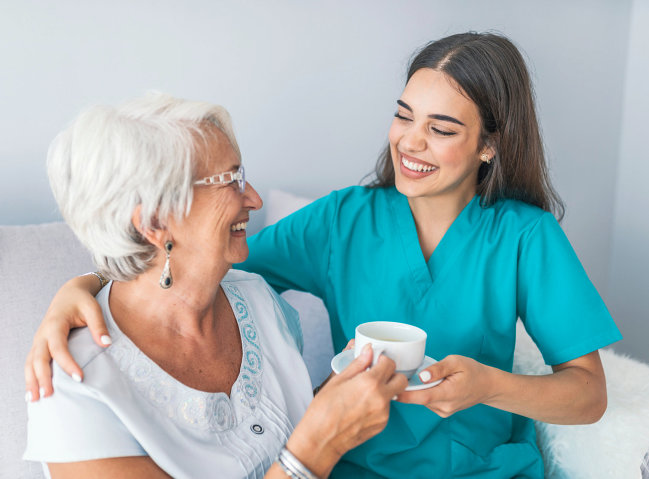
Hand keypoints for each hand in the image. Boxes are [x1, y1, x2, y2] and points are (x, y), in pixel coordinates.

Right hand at [24, 275, 107, 400]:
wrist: (68, 293)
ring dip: (31, 381)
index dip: (68, 364)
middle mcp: (42, 334)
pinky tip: (32, 392)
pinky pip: (31, 363)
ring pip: (30, 363)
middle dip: (42, 378)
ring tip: (35, 400)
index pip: (59, 348)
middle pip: (39, 358)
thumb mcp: (93, 308)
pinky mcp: (39, 345)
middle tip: (49, 395)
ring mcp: (38, 340)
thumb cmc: (82, 301)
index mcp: (55, 324)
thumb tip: (106, 344)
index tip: (80, 378)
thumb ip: (99, 325)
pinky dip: (30, 377)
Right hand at [287, 344, 407, 476]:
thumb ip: (357, 364)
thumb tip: (368, 351)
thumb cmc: (324, 410)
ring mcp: (383, 414)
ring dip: (384, 390)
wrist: (322, 439)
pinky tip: (362, 407)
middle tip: (378, 375)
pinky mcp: (382, 425)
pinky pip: (386, 409)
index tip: (376, 362)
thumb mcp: (337, 380)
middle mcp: (381, 398)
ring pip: (394, 395)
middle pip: (401, 380)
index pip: (390, 364)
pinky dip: (379, 405)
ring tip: (364, 394)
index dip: (383, 360)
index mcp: (370, 383)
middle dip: (392, 375)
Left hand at [395, 355, 496, 416]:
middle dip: (407, 388)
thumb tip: (422, 376)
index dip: (404, 394)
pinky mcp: (443, 411)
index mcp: (448, 394)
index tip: (390, 388)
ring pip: (422, 400)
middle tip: (397, 375)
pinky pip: (428, 402)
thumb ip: (438, 369)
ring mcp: (444, 411)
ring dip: (416, 390)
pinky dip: (424, 393)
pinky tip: (427, 384)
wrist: (488, 386)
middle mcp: (444, 407)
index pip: (421, 397)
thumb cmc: (473, 371)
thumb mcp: (456, 362)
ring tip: (416, 377)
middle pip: (419, 398)